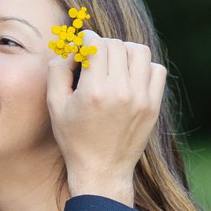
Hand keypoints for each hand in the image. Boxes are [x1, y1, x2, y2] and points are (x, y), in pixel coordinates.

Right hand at [46, 30, 167, 204]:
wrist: (101, 170)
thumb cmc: (74, 139)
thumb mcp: (55, 107)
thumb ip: (57, 72)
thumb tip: (70, 50)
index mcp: (94, 91)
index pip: (97, 43)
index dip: (87, 40)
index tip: (82, 48)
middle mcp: (120, 92)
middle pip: (117, 45)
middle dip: (103, 46)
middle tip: (95, 59)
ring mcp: (141, 98)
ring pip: (139, 52)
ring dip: (125, 52)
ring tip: (115, 64)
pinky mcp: (153, 105)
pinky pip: (156, 70)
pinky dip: (144, 67)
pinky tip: (130, 78)